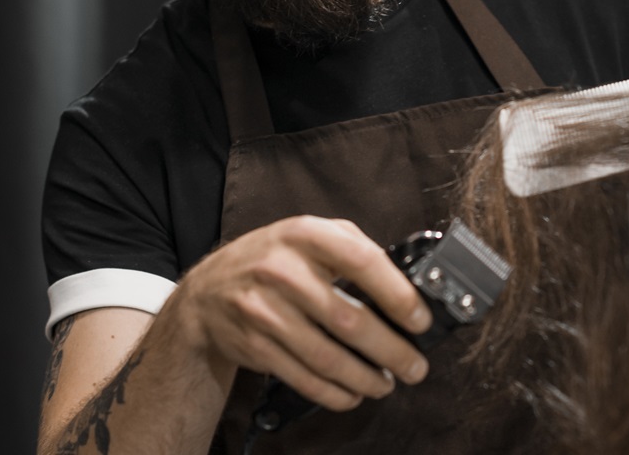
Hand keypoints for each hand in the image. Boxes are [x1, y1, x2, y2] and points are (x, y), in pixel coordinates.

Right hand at [174, 215, 431, 411]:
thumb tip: (404, 281)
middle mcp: (283, 271)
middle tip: (415, 366)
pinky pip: (303, 377)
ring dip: (365, 378)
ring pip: (327, 357)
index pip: (363, 261)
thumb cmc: (274, 260)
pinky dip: (334, 393)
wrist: (208, 291)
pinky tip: (353, 393)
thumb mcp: (309, 234)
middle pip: (349, 320)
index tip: (420, 320)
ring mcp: (264, 310)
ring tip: (387, 383)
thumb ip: (353, 246)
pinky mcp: (254, 345)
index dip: (398, 294)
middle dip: (391, 350)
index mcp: (305, 235)